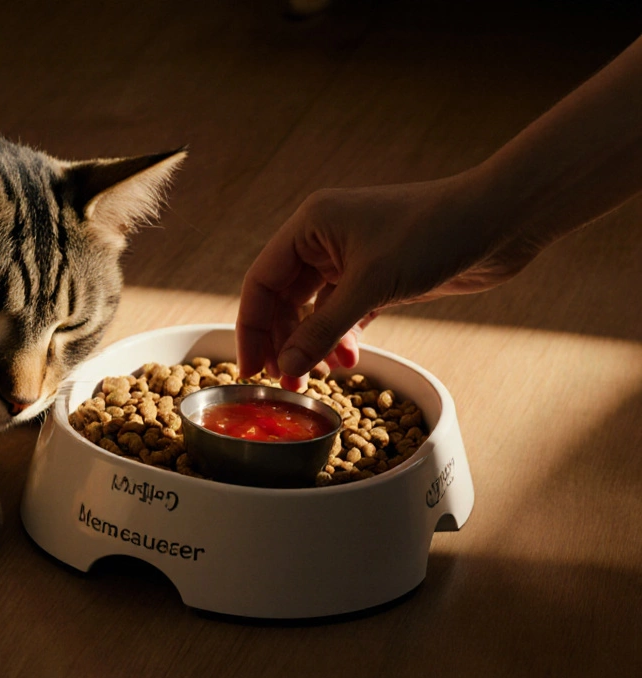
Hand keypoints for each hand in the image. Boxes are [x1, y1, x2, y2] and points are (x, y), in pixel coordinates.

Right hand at [236, 172, 543, 390]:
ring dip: (315, 343)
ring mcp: (353, 257)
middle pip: (285, 298)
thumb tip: (287, 367)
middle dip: (286, 341)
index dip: (253, 326)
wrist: (501, 220)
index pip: (262, 280)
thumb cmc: (435, 234)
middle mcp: (325, 238)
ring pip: (315, 309)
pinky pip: (344, 312)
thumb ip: (323, 329)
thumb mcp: (372, 285)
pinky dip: (342, 337)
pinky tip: (349, 359)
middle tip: (287, 381)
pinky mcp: (379, 275)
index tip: (251, 368)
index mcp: (311, 224)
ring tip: (323, 375)